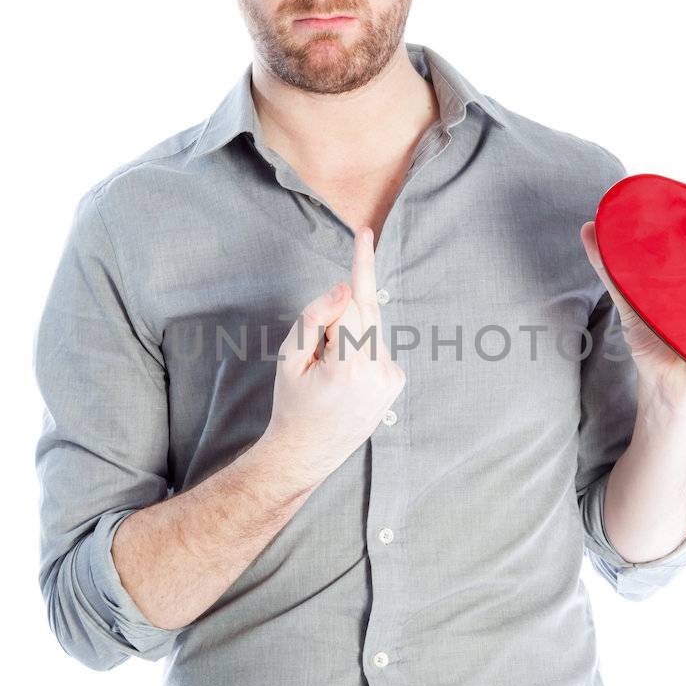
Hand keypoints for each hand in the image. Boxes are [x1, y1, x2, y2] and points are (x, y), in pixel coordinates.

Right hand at [261, 225, 406, 486]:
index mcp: (348, 366)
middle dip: (339, 312)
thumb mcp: (289, 358)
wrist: (307, 453)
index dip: (354, 269)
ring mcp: (391, 379)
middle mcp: (377, 372)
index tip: (365, 232)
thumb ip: (314, 318)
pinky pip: (376, 345)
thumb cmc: (292, 404)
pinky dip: (359, 347)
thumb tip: (343, 288)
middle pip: (364, 311)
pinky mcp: (396, 382)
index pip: (351, 304)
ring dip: (347, 333)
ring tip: (327, 370)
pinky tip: (344, 376)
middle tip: (321, 343)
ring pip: (370, 327)